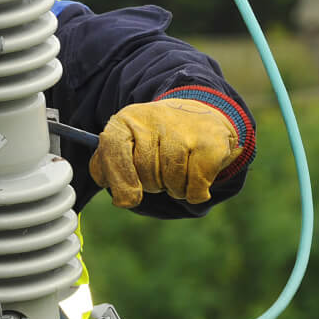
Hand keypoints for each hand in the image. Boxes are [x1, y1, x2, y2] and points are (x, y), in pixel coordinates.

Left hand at [89, 99, 241, 208]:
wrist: (202, 119)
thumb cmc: (157, 139)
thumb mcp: (128, 142)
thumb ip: (108, 162)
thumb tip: (108, 184)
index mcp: (127, 119)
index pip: (113, 147)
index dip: (119, 178)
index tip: (128, 199)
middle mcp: (155, 119)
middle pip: (146, 172)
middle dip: (152, 185)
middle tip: (160, 173)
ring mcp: (185, 130)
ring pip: (172, 182)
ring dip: (174, 189)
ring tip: (178, 172)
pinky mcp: (210, 144)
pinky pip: (195, 188)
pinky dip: (194, 193)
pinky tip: (196, 177)